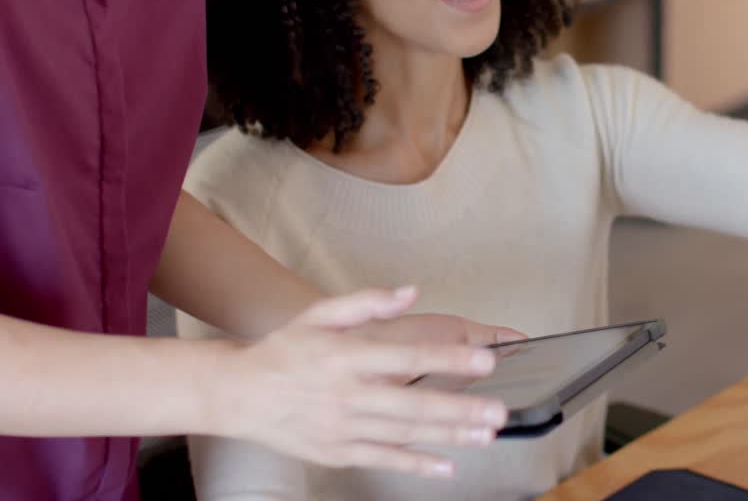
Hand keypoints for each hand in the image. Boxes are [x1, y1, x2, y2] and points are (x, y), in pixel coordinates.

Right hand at [209, 286, 508, 477]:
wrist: (238, 394)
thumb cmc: (286, 350)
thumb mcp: (320, 314)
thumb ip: (368, 302)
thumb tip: (411, 292)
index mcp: (347, 357)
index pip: (408, 359)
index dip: (449, 362)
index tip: (487, 362)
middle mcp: (347, 395)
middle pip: (413, 405)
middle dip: (460, 410)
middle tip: (499, 411)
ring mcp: (342, 428)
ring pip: (404, 435)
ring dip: (449, 436)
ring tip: (487, 434)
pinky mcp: (338, 452)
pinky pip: (383, 458)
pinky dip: (416, 464)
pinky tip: (447, 466)